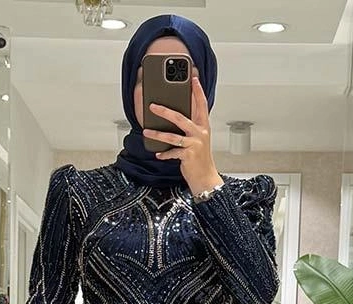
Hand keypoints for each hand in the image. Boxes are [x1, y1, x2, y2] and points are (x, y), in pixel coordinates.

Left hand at [142, 74, 222, 194]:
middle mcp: (200, 133)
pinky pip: (172, 152)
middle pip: (181, 118)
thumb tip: (172, 117)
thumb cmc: (199, 157)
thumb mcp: (197, 139)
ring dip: (157, 134)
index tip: (193, 78)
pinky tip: (158, 153)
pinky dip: (164, 154)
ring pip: (172, 136)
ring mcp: (195, 144)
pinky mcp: (188, 156)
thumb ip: (189, 128)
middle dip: (165, 111)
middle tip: (152, 106)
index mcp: (203, 126)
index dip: (198, 91)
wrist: (205, 177)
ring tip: (146, 131)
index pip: (202, 105)